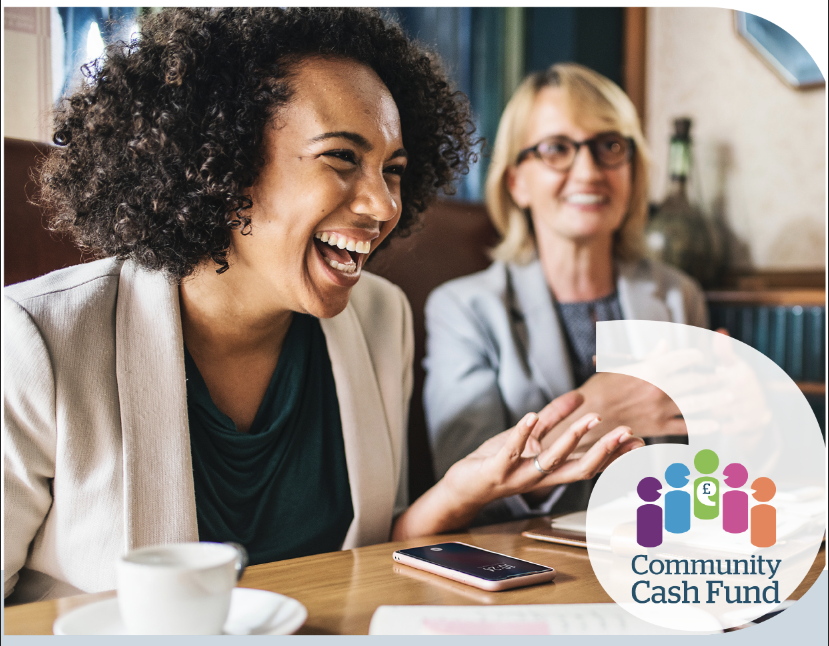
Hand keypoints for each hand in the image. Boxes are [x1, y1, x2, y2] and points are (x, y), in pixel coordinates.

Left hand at [442, 401, 644, 509]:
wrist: (465, 485)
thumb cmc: (499, 461)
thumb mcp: (530, 436)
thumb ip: (553, 417)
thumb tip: (579, 396)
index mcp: (552, 469)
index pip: (590, 463)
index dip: (615, 455)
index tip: (639, 443)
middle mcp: (541, 477)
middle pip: (580, 468)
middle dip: (605, 450)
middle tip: (626, 432)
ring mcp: (520, 476)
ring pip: (551, 460)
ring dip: (571, 438)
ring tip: (590, 418)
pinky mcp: (496, 470)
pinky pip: (511, 452)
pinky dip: (521, 434)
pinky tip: (531, 416)